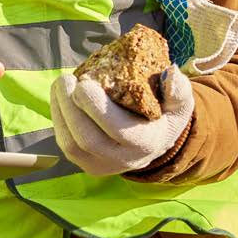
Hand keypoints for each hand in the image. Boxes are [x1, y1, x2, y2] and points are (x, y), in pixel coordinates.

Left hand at [49, 65, 193, 175]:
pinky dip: (58, 117)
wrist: (154, 144)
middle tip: (66, 79)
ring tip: (61, 84)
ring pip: (70, 144)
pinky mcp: (84, 162)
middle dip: (70, 107)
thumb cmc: (163, 116)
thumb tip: (171, 72)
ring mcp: (100, 165)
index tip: (85, 82)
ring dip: (59, 111)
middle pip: (87, 139)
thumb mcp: (179, 103)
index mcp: (146, 144)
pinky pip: (64, 143)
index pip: (118, 130)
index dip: (97, 108)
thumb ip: (178, 89)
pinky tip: (59, 96)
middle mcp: (122, 160)